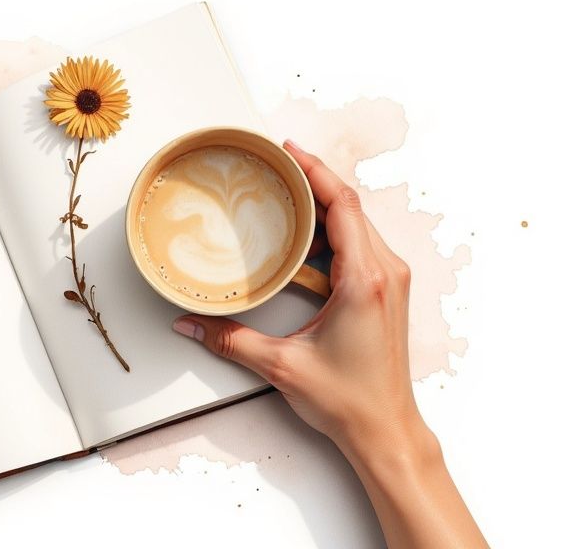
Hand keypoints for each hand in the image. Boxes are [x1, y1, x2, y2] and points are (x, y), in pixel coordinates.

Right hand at [173, 140, 486, 547]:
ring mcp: (389, 282)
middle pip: (350, 207)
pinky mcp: (385, 293)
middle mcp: (385, 273)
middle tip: (279, 163)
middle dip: (315, 179)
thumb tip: (191, 324)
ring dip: (324, 204)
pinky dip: (332, 230)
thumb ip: (230, 340)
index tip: (288, 151)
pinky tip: (305, 233)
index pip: (342, 206)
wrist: (386, 429)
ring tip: (288, 190)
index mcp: (365, 280)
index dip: (315, 172)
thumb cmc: (348, 400)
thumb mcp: (281, 366)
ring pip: (357, 224)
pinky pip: (360, 245)